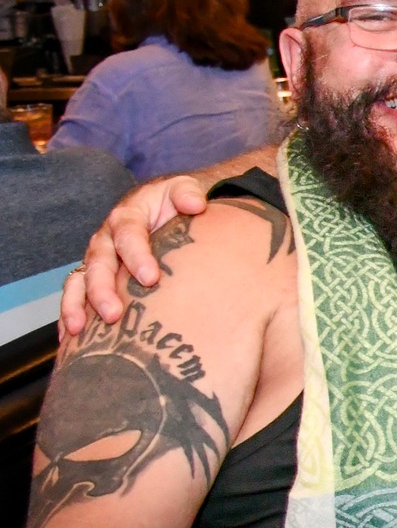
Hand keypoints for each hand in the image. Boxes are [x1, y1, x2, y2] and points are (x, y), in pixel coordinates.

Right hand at [61, 174, 209, 333]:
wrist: (166, 209)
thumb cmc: (175, 204)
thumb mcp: (182, 190)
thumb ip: (187, 193)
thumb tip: (195, 203)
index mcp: (127, 217)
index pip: (128, 235)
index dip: (137, 257)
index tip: (151, 278)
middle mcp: (107, 240)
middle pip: (98, 264)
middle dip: (102, 290)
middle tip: (113, 314)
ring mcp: (98, 260)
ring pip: (80, 281)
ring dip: (78, 305)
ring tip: (79, 329)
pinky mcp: (95, 277)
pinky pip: (77, 295)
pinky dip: (71, 314)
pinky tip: (71, 337)